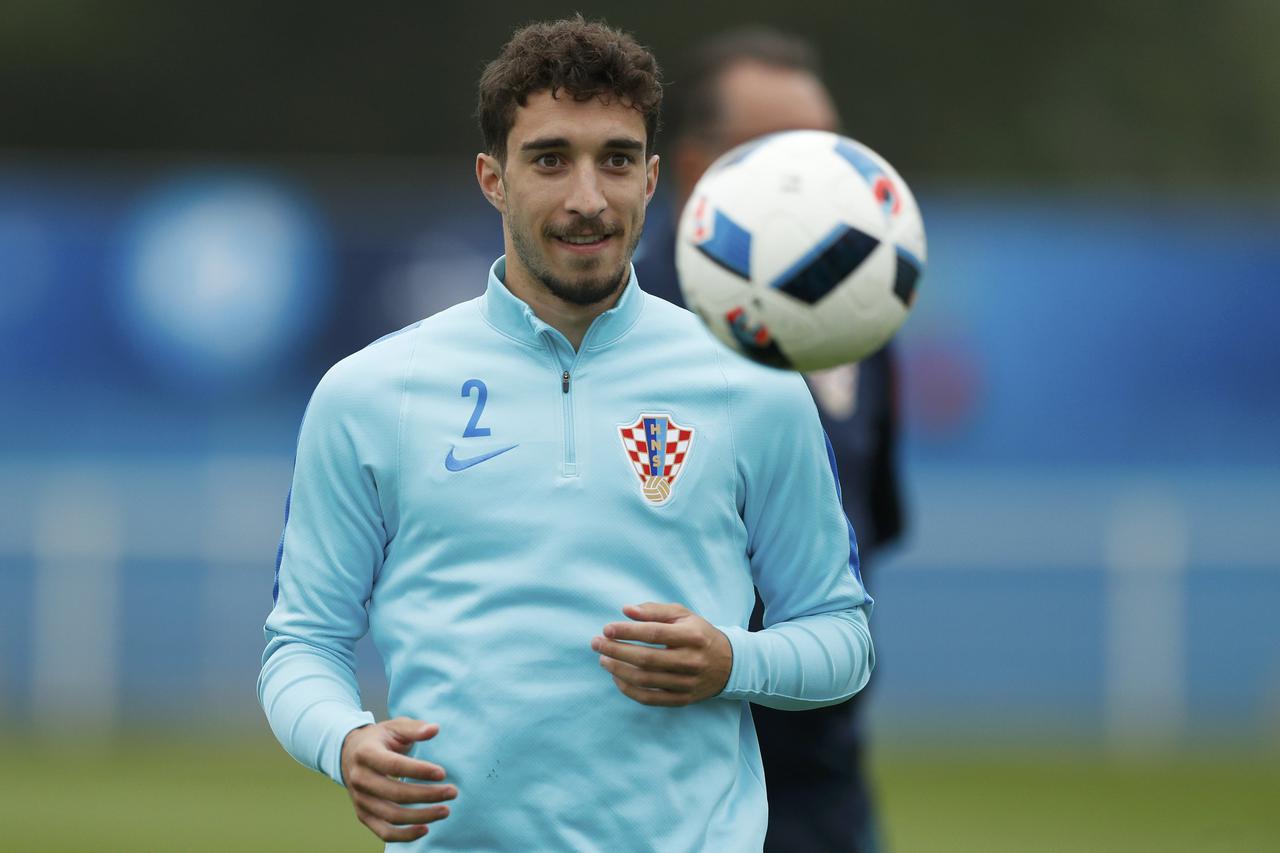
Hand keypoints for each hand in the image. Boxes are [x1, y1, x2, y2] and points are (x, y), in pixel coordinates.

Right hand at [340, 717, 456, 842]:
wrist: (349, 753)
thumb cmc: (380, 738)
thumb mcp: (394, 727)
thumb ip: (414, 728)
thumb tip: (434, 729)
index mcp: (366, 754)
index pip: (395, 766)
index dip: (419, 771)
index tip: (443, 773)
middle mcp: (360, 779)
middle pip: (396, 794)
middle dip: (427, 795)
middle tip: (452, 792)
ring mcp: (360, 800)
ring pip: (392, 816)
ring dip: (421, 817)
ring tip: (445, 810)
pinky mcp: (363, 814)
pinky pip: (384, 832)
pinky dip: (405, 835)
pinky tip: (426, 829)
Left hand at [591, 602, 732, 706]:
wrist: (728, 664)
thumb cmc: (699, 633)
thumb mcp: (683, 614)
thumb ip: (654, 610)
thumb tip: (626, 610)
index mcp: (692, 636)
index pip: (653, 633)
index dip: (627, 632)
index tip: (606, 629)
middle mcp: (691, 660)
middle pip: (646, 659)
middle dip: (616, 651)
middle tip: (596, 643)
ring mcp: (687, 683)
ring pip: (645, 680)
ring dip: (618, 670)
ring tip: (603, 659)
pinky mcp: (682, 699)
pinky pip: (650, 699)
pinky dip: (629, 690)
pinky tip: (617, 678)